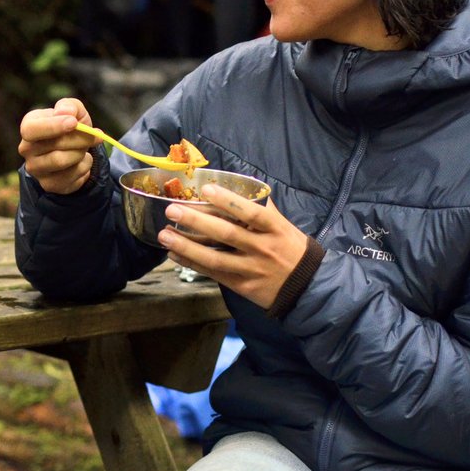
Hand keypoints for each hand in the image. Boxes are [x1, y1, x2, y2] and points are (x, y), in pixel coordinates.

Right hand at [18, 96, 96, 193]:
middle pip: (54, 145)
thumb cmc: (70, 127)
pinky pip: (71, 176)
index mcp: (29, 127)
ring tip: (84, 148)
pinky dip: (84, 166)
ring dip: (81, 152)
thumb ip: (70, 106)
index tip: (74, 122)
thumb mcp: (73, 111)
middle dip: (79, 139)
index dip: (53, 126)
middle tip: (92, 135)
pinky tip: (81, 161)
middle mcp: (26, 148)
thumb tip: (66, 112)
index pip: (31, 129)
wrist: (74, 151)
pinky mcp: (48, 184)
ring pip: (62, 161)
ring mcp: (35, 168)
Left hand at [157, 185, 308, 309]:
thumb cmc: (291, 248)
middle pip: (226, 234)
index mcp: (274, 228)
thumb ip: (263, 208)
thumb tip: (242, 184)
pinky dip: (192, 263)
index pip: (250, 212)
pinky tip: (175, 254)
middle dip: (197, 221)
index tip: (206, 190)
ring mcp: (251, 269)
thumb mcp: (283, 225)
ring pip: (215, 258)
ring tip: (164, 235)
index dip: (227, 201)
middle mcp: (262, 248)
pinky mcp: (241, 286)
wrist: (305, 286)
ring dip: (187, 246)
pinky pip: (213, 273)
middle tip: (172, 210)